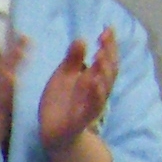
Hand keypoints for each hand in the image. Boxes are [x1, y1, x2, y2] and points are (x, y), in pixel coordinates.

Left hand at [38, 28, 117, 156]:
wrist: (52, 132)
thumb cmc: (61, 102)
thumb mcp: (64, 76)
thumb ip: (72, 59)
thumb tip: (81, 39)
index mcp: (92, 79)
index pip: (106, 59)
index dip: (109, 44)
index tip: (107, 28)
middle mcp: (95, 91)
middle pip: (109, 71)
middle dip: (109, 54)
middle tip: (105, 38)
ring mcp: (91, 105)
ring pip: (104, 88)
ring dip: (104, 72)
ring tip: (101, 55)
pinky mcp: (82, 119)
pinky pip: (92, 107)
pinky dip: (95, 95)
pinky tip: (94, 82)